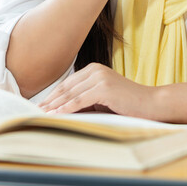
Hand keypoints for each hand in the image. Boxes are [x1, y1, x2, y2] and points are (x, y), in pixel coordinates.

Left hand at [39, 63, 156, 117]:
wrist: (152, 104)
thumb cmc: (127, 105)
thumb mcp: (101, 101)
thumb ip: (83, 101)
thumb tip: (59, 111)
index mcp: (93, 70)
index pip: (66, 84)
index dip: (52, 96)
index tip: (39, 106)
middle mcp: (95, 70)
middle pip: (65, 88)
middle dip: (49, 101)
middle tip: (34, 112)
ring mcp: (99, 77)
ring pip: (70, 94)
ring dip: (54, 106)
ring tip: (40, 115)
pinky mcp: (104, 88)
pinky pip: (80, 100)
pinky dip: (66, 109)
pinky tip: (55, 116)